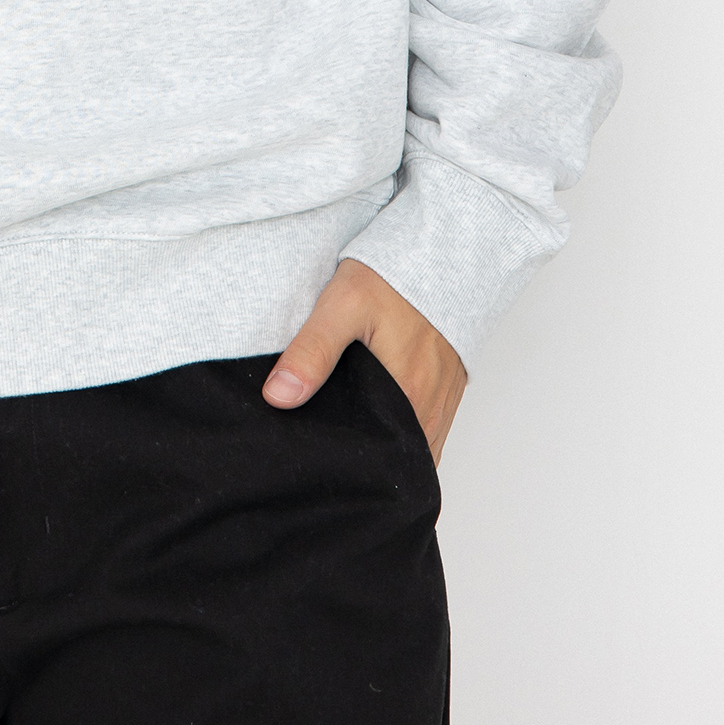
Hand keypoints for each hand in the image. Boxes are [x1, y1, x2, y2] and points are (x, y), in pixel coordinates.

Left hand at [263, 259, 465, 462]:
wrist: (441, 251)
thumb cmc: (393, 277)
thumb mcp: (343, 305)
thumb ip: (312, 351)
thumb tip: (278, 397)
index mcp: (410, 400)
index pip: (382, 465)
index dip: (350, 473)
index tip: (320, 470)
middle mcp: (432, 411)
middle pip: (396, 462)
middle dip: (363, 467)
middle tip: (324, 459)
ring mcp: (442, 403)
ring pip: (411, 450)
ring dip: (383, 452)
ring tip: (343, 445)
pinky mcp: (445, 392)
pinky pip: (423, 431)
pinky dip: (399, 435)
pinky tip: (371, 422)